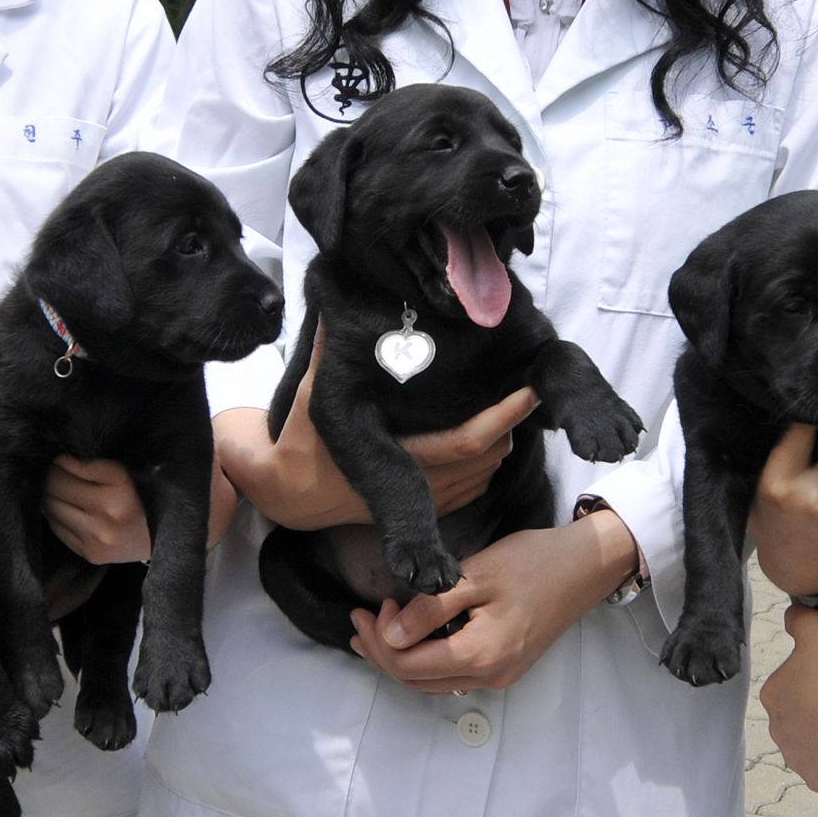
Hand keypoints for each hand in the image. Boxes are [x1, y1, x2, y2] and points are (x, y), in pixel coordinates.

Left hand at [42, 454, 237, 565]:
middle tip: (56, 460)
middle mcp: (110, 513)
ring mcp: (100, 537)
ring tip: (59, 479)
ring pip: (51, 506)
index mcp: (122, 484)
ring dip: (49, 491)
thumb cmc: (170, 479)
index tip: (67, 444)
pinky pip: (57, 527)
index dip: (64, 451)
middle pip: (56, 485)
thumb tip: (84, 412)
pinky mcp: (94, 553)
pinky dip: (55, 512)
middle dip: (52, 470)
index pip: (70, 462)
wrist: (193, 527)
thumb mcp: (157, 451)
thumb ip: (128, 435)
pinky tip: (67, 501)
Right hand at [217, 324, 537, 530]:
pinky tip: (488, 435)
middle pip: (489, 459)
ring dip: (503, 442)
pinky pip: (474, 489)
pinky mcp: (425, 509)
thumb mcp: (311, 395)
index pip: (468, 442)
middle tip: (525, 389)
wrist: (289, 493)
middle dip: (512, 425)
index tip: (528, 390)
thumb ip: (326, 352)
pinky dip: (488, 464)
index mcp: (398, 458)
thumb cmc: (302, 443)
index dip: (504, 418)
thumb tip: (334, 306)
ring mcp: (425, 503)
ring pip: (487, 475)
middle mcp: (419, 487)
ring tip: (510, 407)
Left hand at [347, 511, 637, 692]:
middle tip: (363, 616)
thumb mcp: (474, 577)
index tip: (372, 606)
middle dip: (382, 651)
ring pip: (431, 682)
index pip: (408, 665)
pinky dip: (425, 658)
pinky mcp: (504, 667)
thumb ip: (430, 609)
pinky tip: (413, 636)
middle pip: (416, 680)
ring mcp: (499, 676)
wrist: (584, 567)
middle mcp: (490, 676)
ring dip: (400, 657)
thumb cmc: (532, 563)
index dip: (380, 641)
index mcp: (481, 654)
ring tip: (376, 626)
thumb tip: (390, 636)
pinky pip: (451, 674)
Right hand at [748, 422, 817, 595]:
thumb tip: (790, 428)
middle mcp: (806, 493)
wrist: (800, 577)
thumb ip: (770, 470)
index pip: (799, 435)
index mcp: (775, 486)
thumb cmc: (776, 534)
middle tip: (813, 484)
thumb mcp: (757, 502)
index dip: (808, 424)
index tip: (814, 417)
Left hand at [759, 604, 817, 792]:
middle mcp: (776, 729)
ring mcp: (796, 758)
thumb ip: (798, 619)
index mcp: (773, 694)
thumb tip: (791, 617)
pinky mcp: (817, 780)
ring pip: (811, 746)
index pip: (791, 688)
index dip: (816, 684)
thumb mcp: (817, 629)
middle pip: (799, 719)